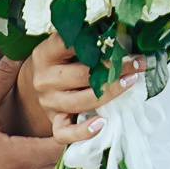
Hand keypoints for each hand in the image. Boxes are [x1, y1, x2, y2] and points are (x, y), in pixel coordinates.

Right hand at [0, 57, 67, 168]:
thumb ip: (1, 79)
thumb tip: (18, 53)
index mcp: (19, 159)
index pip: (63, 146)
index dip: (78, 131)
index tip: (95, 121)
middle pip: (61, 166)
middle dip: (67, 147)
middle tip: (71, 127)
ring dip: (54, 167)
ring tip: (53, 144)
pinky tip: (33, 164)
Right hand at [16, 34, 141, 140]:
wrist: (32, 86)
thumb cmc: (59, 62)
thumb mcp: (64, 46)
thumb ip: (85, 41)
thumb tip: (120, 36)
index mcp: (45, 54)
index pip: (67, 44)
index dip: (95, 42)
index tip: (119, 41)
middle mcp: (45, 79)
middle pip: (82, 75)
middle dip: (114, 69)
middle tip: (137, 63)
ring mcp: (49, 103)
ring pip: (80, 102)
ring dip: (110, 93)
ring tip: (131, 82)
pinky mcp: (54, 121)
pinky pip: (66, 133)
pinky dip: (84, 131)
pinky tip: (102, 124)